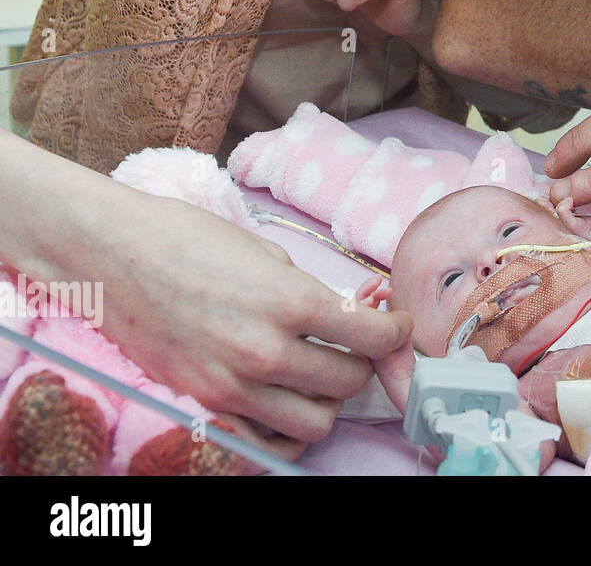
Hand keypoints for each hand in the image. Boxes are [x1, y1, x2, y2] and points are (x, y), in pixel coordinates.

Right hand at [98, 190, 412, 444]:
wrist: (108, 254)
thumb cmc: (185, 239)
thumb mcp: (266, 253)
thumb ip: (308, 291)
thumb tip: (345, 314)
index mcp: (289, 301)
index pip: (373, 338)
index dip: (396, 331)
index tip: (397, 324)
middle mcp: (265, 351)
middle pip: (350, 383)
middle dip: (364, 362)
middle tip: (356, 344)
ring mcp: (232, 385)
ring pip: (316, 422)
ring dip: (327, 399)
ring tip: (319, 371)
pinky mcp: (205, 403)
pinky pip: (269, 436)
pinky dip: (288, 425)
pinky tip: (286, 396)